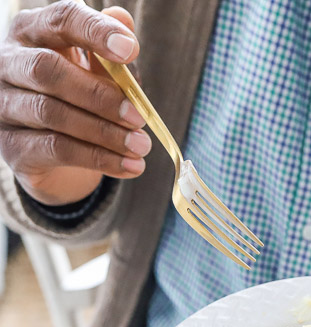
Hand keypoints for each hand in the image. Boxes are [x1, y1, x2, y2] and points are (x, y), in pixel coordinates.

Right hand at [0, 1, 147, 205]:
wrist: (56, 153)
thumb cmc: (79, 97)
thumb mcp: (97, 70)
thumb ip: (110, 51)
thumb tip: (123, 20)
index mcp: (33, 32)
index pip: (60, 20)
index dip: (95, 31)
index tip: (131, 50)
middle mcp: (8, 63)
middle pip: (47, 69)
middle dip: (99, 95)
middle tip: (139, 117)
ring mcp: (4, 105)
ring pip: (51, 113)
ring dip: (104, 132)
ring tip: (141, 145)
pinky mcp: (12, 145)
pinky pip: (56, 149)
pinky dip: (99, 158)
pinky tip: (129, 166)